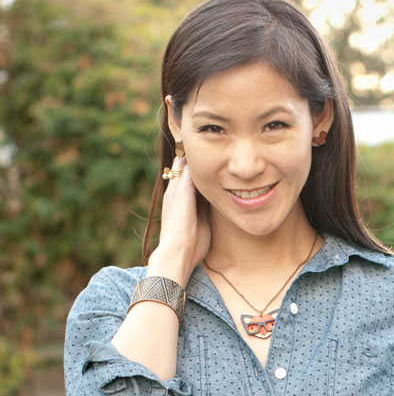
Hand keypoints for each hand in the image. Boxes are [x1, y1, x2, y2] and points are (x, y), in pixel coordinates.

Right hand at [150, 156, 211, 285]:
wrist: (177, 253)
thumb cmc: (190, 246)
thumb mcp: (201, 223)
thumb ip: (205, 210)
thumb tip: (217, 202)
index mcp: (177, 200)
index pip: (185, 176)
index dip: (196, 167)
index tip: (212, 158)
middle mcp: (173, 191)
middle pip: (182, 164)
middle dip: (196, 156)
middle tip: (213, 144)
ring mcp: (176, 190)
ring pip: (184, 162)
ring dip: (196, 154)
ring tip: (208, 142)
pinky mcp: (181, 191)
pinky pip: (189, 167)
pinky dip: (198, 160)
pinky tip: (212, 151)